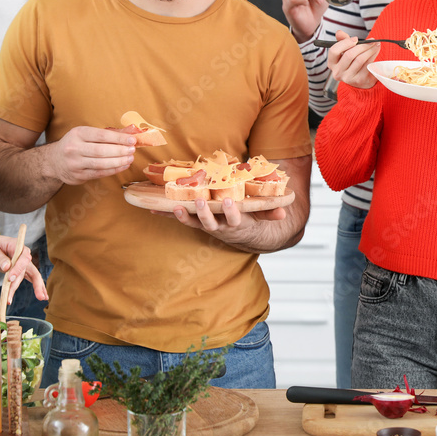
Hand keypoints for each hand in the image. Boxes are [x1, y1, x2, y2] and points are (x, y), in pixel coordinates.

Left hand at [0, 231, 47, 302]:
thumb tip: (7, 267)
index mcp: (17, 246)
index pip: (23, 258)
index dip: (18, 269)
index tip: (10, 279)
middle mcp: (22, 255)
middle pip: (31, 269)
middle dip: (37, 283)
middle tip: (39, 296)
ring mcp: (21, 263)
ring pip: (30, 276)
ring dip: (35, 288)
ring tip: (40, 298)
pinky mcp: (18, 270)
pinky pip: (27, 278)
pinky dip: (33, 286)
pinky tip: (40, 294)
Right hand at [47, 126, 135, 185]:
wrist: (54, 161)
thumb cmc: (77, 144)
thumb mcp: (88, 134)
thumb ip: (110, 133)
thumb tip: (133, 130)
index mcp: (77, 134)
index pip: (101, 135)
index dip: (118, 137)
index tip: (132, 140)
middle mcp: (73, 148)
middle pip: (101, 150)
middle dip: (119, 150)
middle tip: (132, 150)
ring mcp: (75, 163)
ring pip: (100, 163)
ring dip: (118, 161)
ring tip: (130, 159)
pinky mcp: (78, 175)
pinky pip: (99, 173)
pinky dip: (113, 170)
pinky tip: (123, 166)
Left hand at [154, 198, 287, 243]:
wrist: (240, 234)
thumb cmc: (251, 219)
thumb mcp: (263, 216)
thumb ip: (271, 213)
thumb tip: (283, 212)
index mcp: (237, 223)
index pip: (235, 219)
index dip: (231, 211)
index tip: (229, 200)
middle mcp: (220, 227)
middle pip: (210, 223)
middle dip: (205, 213)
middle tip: (200, 201)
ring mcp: (206, 226)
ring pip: (194, 224)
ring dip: (183, 216)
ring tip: (175, 206)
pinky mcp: (196, 223)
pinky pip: (181, 220)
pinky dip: (167, 214)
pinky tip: (153, 208)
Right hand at [328, 30, 379, 88]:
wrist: (362, 78)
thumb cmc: (353, 62)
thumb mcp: (346, 51)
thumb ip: (342, 41)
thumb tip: (339, 32)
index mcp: (332, 63)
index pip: (334, 51)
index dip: (345, 43)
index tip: (356, 39)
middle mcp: (338, 72)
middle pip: (349, 55)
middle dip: (362, 45)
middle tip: (371, 40)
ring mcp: (348, 78)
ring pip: (360, 59)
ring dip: (370, 50)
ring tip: (375, 44)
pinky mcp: (359, 80)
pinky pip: (367, 65)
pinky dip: (373, 56)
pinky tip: (376, 51)